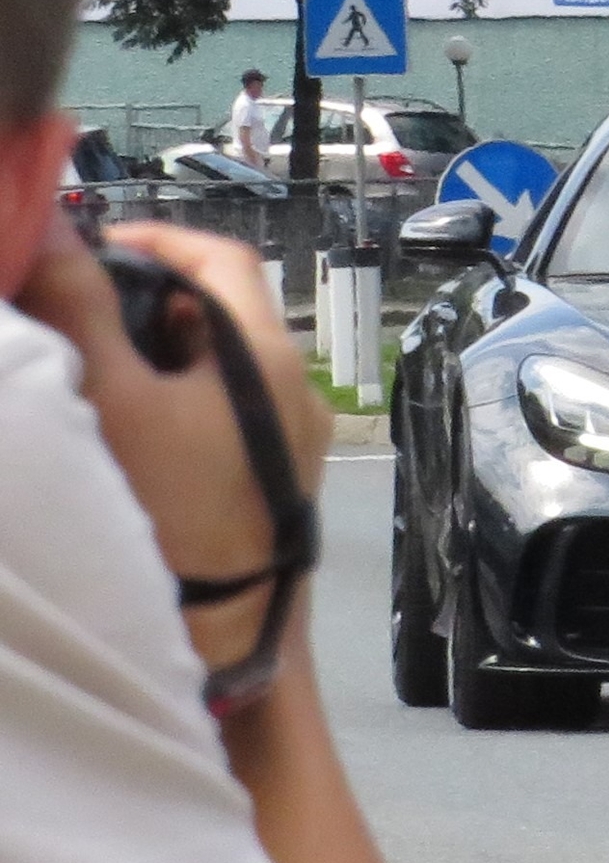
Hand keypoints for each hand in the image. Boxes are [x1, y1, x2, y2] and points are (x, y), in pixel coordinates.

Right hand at [18, 217, 333, 676]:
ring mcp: (290, 436)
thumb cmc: (169, 509)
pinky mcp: (273, 477)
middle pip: (219, 309)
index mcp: (271, 357)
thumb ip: (81, 308)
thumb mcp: (112, 397)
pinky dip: (172, 396)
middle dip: (144, 297)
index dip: (157, 239)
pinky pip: (222, 411)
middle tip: (73, 308)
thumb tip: (58, 230)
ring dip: (152, 350)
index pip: (224, 258)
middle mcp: (296, 389)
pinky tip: (117, 420)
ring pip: (216, 364)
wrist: (223, 633)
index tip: (91, 248)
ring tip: (84, 361)